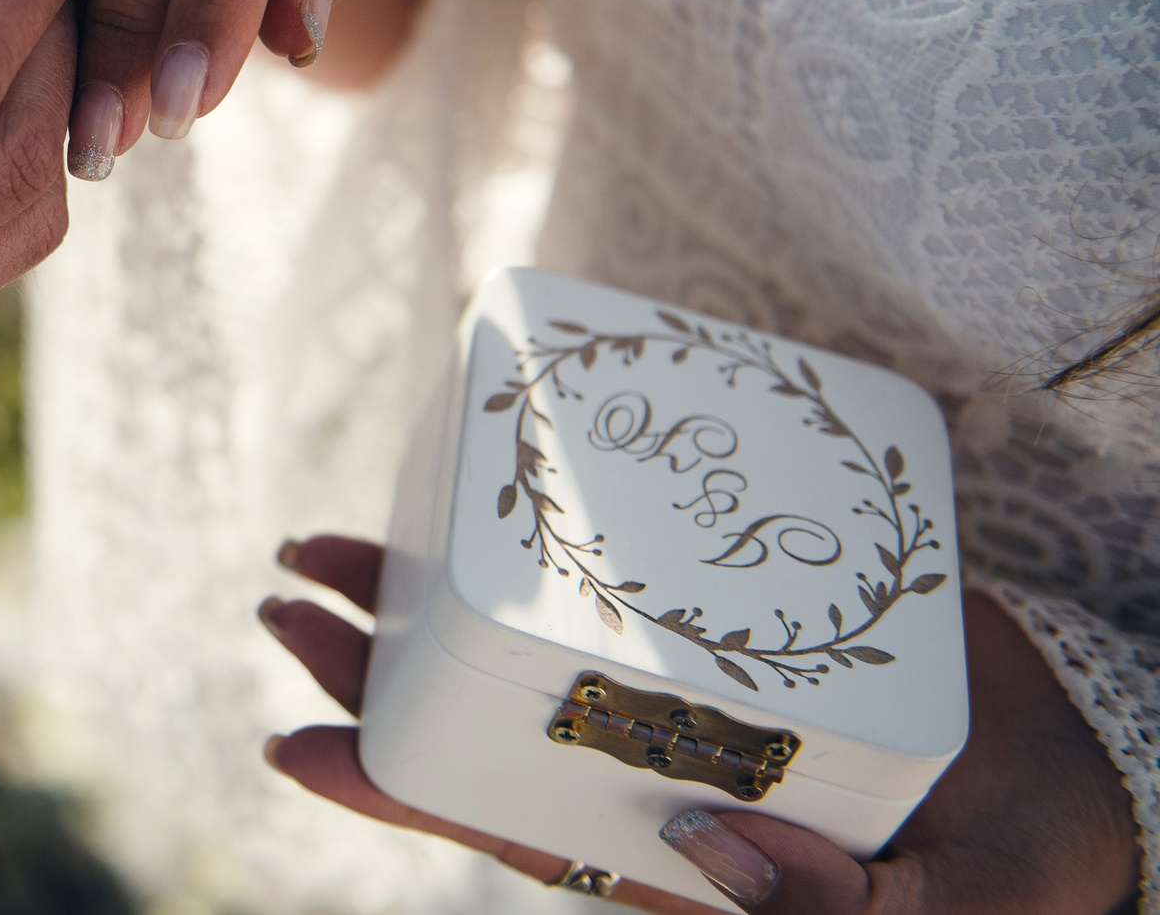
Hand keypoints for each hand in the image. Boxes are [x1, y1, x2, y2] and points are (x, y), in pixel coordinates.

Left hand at [259, 535, 1138, 914]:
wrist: (1089, 765)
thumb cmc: (1018, 858)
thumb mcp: (951, 911)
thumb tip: (712, 844)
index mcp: (674, 850)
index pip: (503, 820)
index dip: (394, 788)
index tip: (292, 748)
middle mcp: (647, 761)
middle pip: (476, 721)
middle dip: (367, 670)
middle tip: (284, 601)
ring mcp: (667, 683)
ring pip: (505, 643)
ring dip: (411, 596)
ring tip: (321, 546)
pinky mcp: (709, 613)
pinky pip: (593, 576)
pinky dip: (523, 532)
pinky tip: (471, 491)